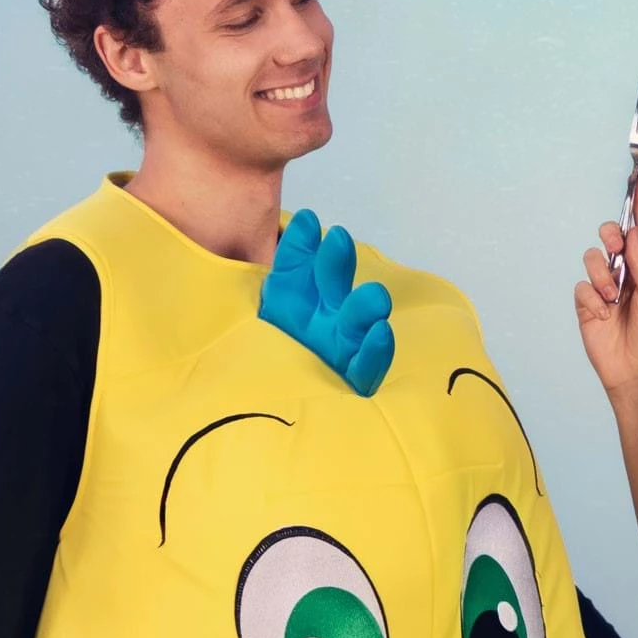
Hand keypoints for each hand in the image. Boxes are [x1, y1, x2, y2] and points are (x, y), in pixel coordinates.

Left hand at [260, 209, 394, 395]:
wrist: (258, 416)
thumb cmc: (258, 361)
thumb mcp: (257, 313)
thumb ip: (275, 272)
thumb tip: (302, 223)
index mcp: (296, 302)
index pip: (301, 267)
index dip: (302, 246)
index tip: (306, 221)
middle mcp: (321, 321)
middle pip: (332, 287)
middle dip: (336, 263)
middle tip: (338, 240)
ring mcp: (340, 350)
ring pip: (358, 323)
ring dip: (365, 305)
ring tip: (373, 295)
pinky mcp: (352, 382)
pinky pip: (367, 367)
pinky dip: (376, 350)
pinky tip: (380, 332)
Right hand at [575, 174, 637, 402]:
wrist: (635, 371)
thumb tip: (632, 234)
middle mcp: (627, 273)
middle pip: (612, 236)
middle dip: (611, 233)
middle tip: (615, 245)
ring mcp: (605, 288)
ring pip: (592, 258)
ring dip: (602, 275)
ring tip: (612, 298)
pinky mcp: (587, 304)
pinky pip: (581, 286)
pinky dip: (591, 299)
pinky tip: (602, 316)